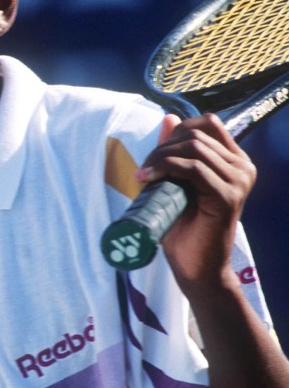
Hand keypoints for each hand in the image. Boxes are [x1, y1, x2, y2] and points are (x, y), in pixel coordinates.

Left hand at [134, 112, 255, 292]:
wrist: (196, 268)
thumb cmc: (184, 227)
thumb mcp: (175, 181)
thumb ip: (174, 151)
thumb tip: (169, 119)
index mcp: (235, 160)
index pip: (208, 123)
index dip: (178, 130)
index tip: (156, 154)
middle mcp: (243, 166)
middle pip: (197, 134)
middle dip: (162, 147)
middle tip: (144, 169)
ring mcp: (239, 180)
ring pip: (194, 148)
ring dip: (160, 157)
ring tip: (144, 176)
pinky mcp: (229, 196)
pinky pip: (194, 168)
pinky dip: (166, 167)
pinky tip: (148, 179)